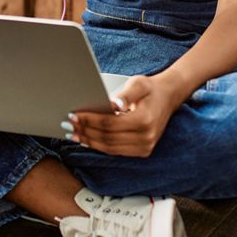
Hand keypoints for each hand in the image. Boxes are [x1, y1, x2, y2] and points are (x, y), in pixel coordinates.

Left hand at [68, 75, 183, 157]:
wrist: (168, 98)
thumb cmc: (150, 89)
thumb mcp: (138, 84)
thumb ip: (125, 95)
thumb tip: (113, 104)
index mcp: (145, 120)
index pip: (110, 124)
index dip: (89, 120)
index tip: (74, 115)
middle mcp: (146, 137)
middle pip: (107, 138)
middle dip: (85, 131)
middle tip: (68, 124)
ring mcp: (145, 147)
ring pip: (109, 148)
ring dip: (89, 141)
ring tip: (73, 133)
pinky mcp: (142, 151)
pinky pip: (115, 151)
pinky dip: (99, 146)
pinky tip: (87, 139)